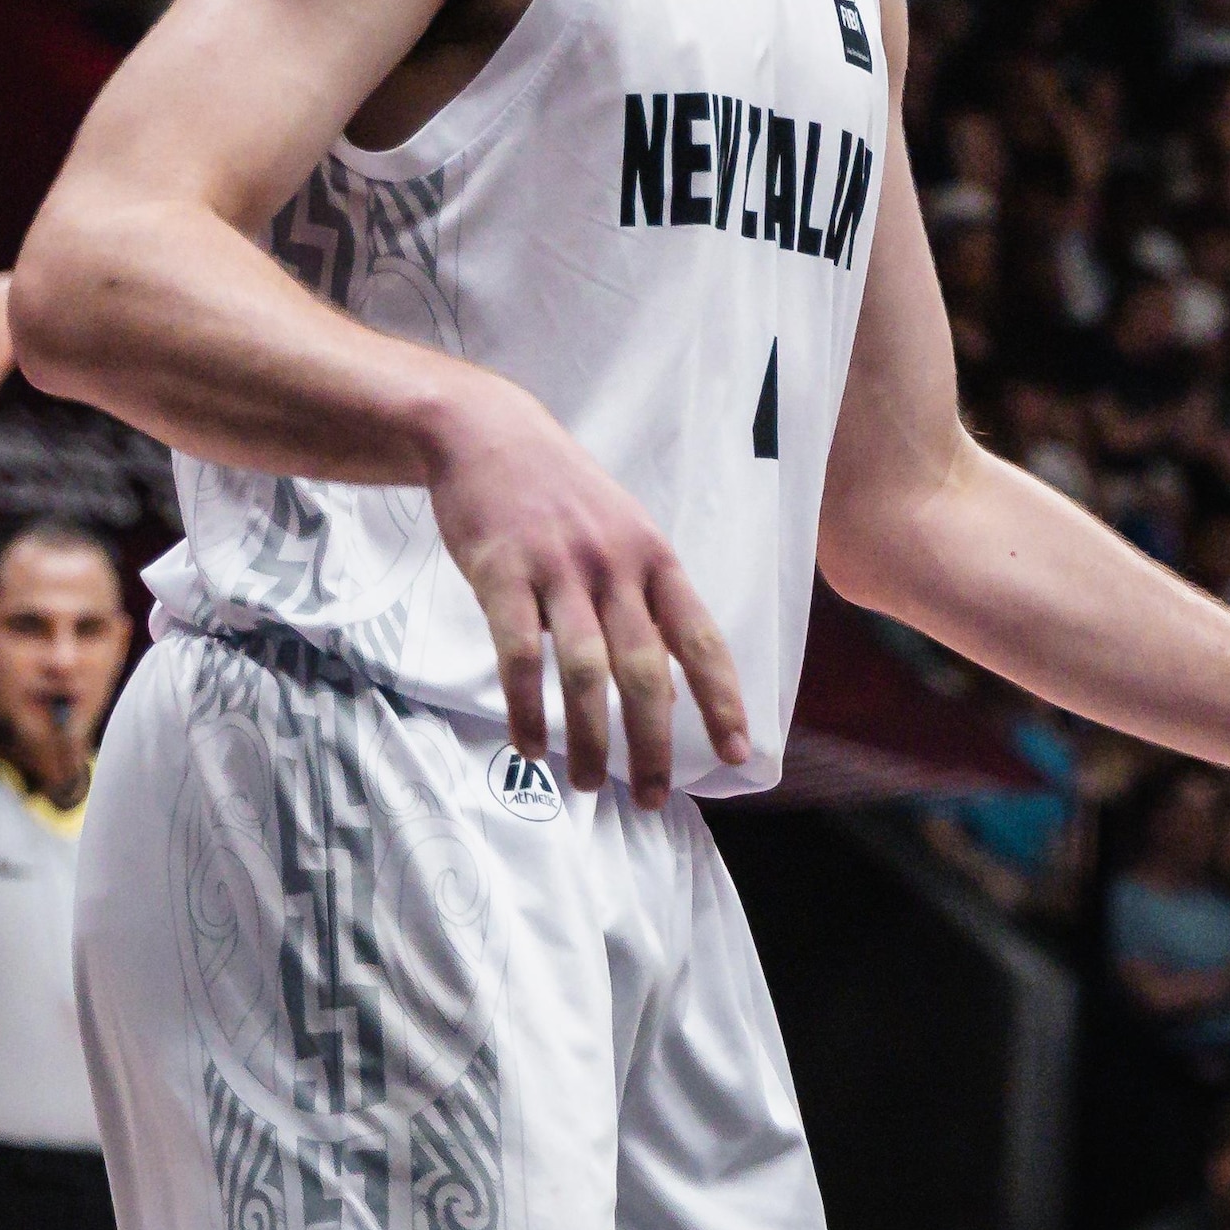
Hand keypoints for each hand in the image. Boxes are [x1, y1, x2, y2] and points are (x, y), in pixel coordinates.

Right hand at [427, 387, 750, 804]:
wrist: (488, 433)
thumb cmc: (561, 496)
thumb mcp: (623, 535)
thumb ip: (644, 605)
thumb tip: (667, 692)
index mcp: (655, 558)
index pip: (701, 639)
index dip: (723, 699)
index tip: (741, 752)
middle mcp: (616, 566)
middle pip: (646, 669)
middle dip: (655, 742)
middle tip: (656, 796)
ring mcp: (559, 569)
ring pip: (585, 672)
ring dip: (590, 738)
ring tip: (590, 784)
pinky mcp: (502, 572)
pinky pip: (520, 653)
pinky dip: (527, 707)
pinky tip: (529, 745)